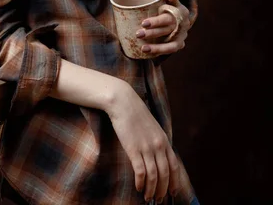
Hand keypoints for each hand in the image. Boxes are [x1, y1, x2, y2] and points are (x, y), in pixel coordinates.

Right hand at [106, 81, 179, 201]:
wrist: (123, 102)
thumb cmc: (135, 114)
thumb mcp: (152, 127)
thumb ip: (157, 141)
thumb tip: (159, 157)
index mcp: (164, 140)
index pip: (174, 166)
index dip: (174, 182)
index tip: (172, 192)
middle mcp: (158, 145)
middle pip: (165, 174)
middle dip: (163, 190)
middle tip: (159, 200)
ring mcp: (146, 147)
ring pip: (154, 176)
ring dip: (152, 190)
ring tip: (149, 198)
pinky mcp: (134, 149)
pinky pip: (141, 171)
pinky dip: (141, 182)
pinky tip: (139, 187)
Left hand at [136, 0, 190, 56]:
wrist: (171, 6)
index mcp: (180, 11)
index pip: (169, 18)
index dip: (157, 22)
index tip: (143, 23)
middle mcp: (183, 25)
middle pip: (167, 31)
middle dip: (152, 34)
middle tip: (138, 34)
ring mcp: (182, 36)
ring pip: (172, 45)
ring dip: (157, 48)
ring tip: (143, 48)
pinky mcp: (178, 43)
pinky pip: (170, 50)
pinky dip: (160, 52)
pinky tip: (147, 53)